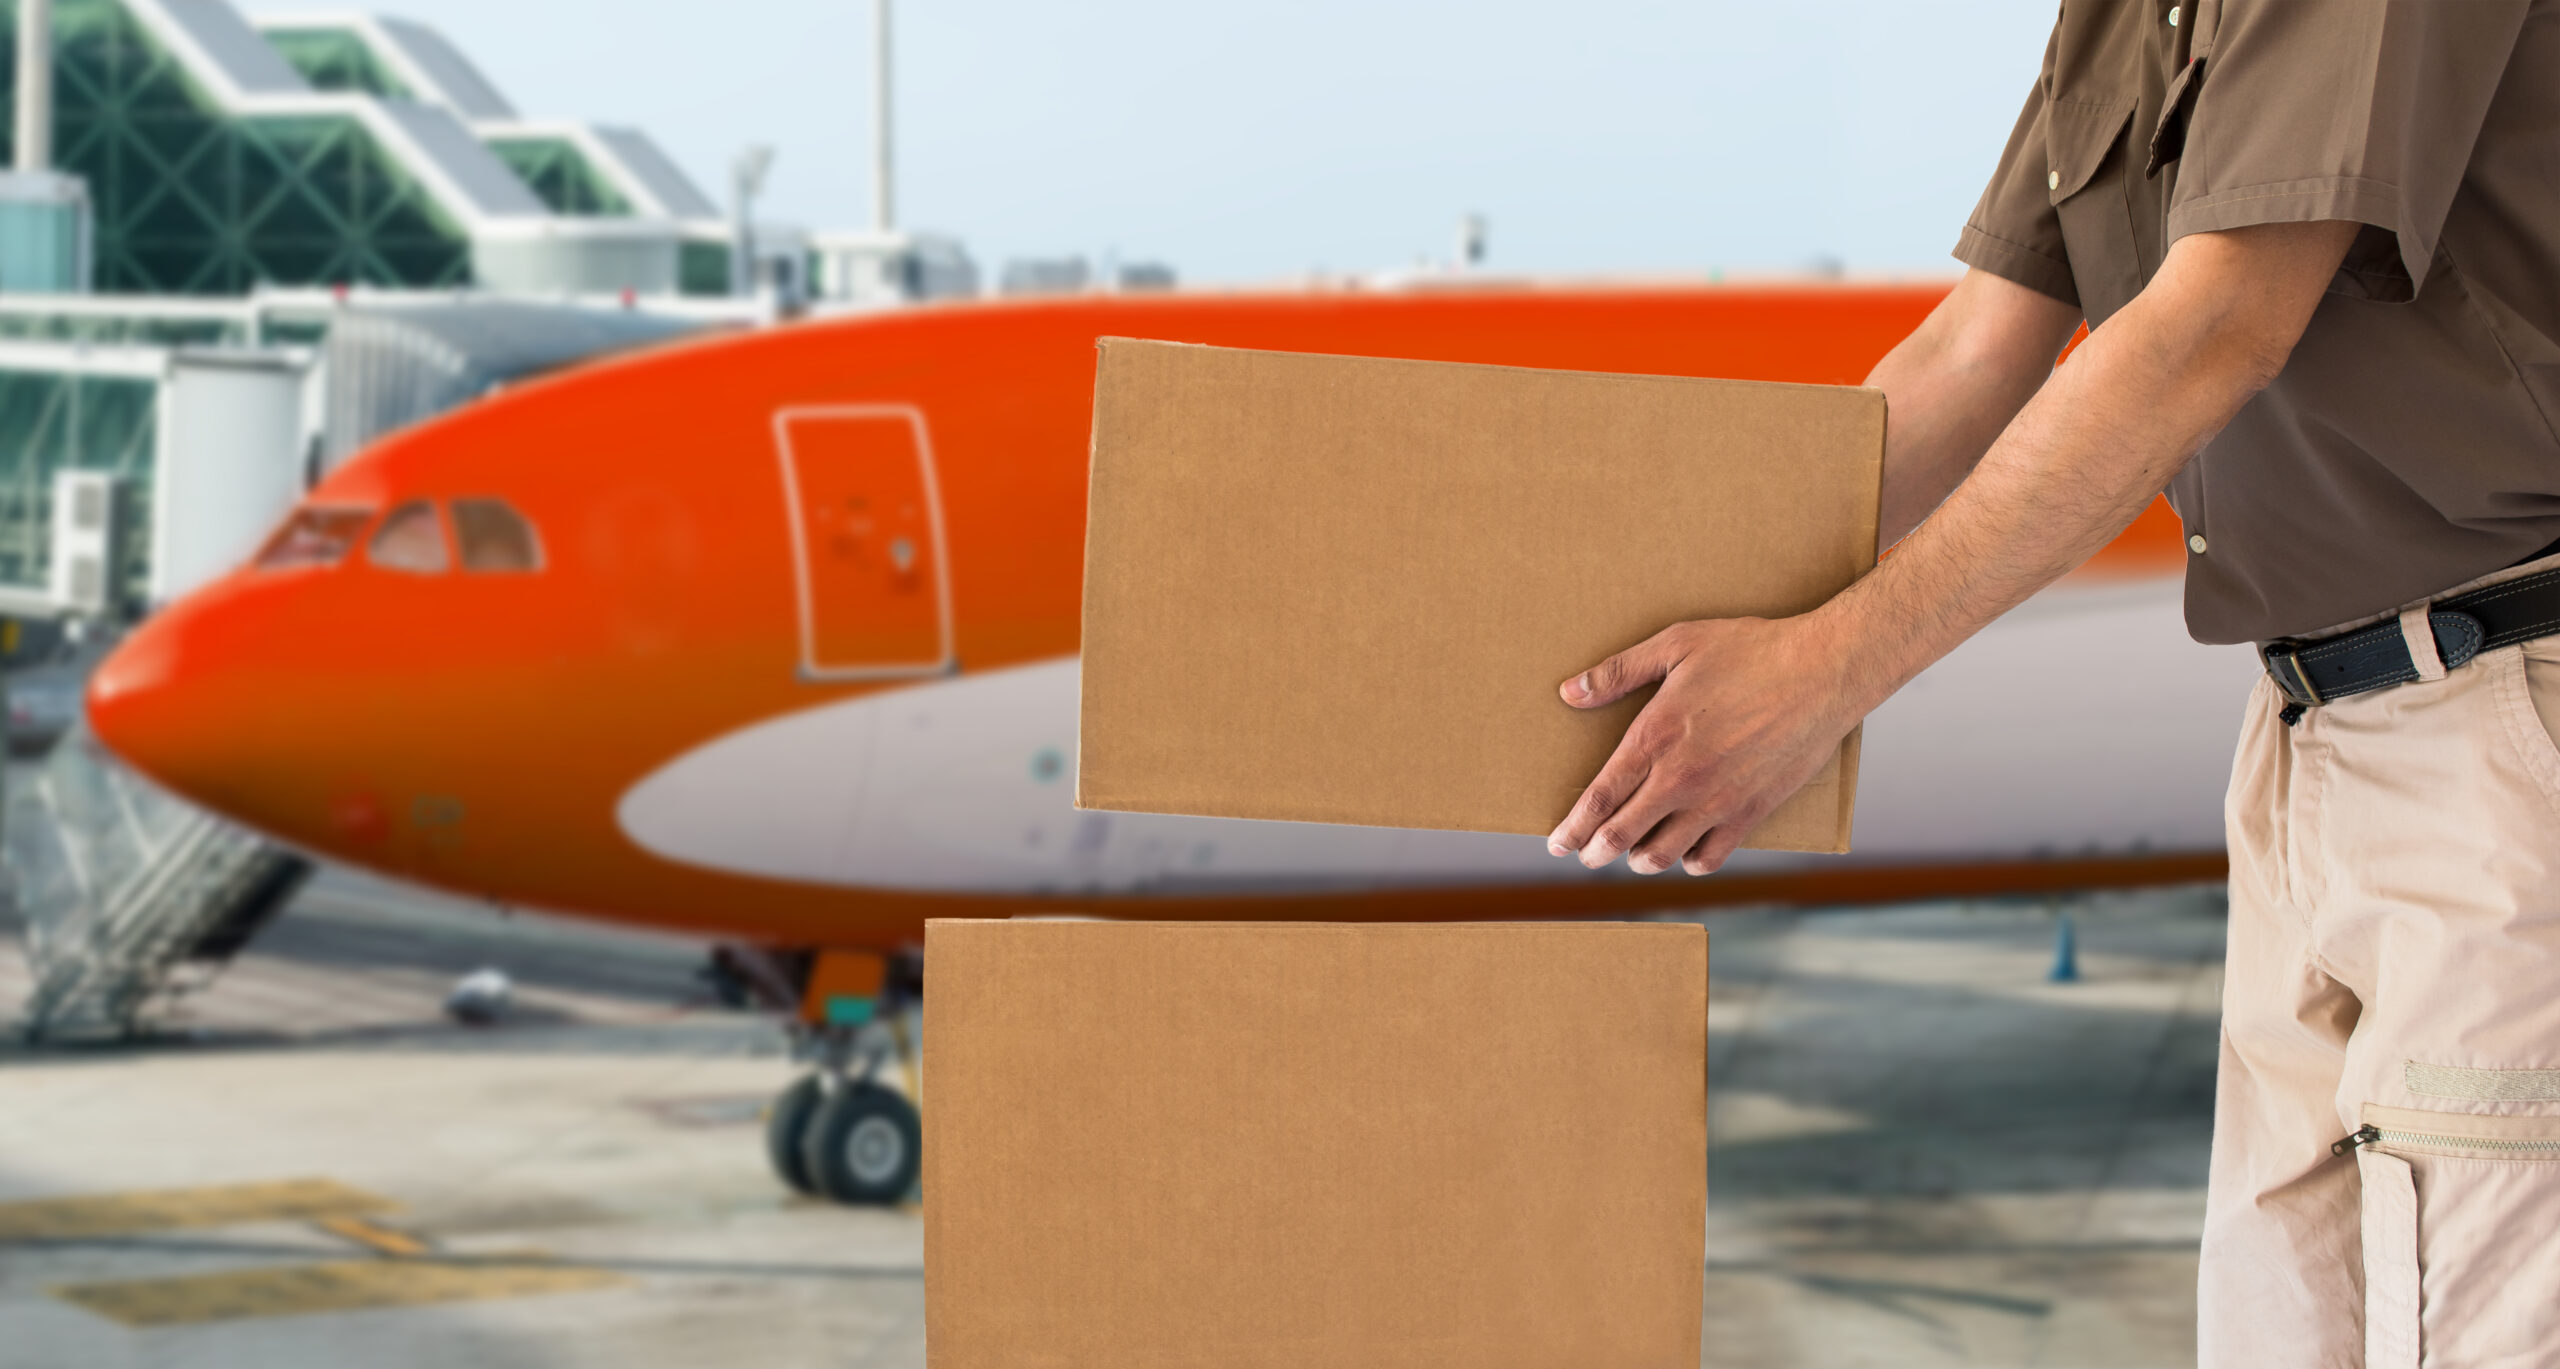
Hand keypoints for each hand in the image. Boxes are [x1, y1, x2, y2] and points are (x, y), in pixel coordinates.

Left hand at [1548, 614, 1864, 874]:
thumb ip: (1619, 671)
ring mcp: (1717, 800)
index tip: (1558, 842)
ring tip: (1632, 855)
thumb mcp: (1677, 645)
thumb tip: (1570, 692)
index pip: (1598, 799)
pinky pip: (1711, 856)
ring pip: (1663, 854)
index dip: (1573, 828)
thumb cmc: (1751, 650)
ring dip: (1640, 860)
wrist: (1823, 670)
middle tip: (1584, 856)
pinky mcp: (1751, 811)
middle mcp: (1680, 779)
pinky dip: (1691, 861)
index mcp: (1654, 739)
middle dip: (1595, 851)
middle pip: (1621, 835)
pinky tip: (1685, 854)